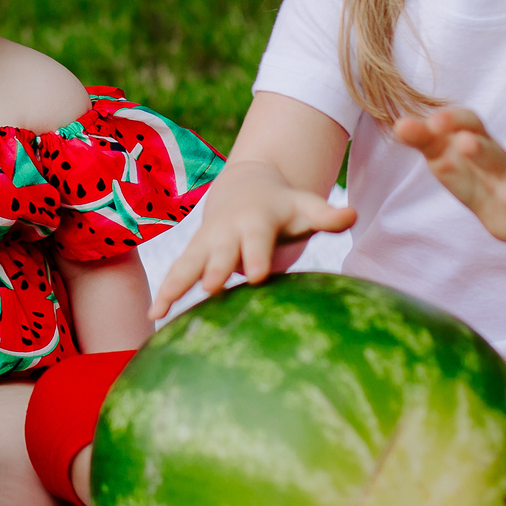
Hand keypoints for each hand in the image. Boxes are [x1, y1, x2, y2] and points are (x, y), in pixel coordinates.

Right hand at [151, 162, 355, 316]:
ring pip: (187, 265)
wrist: (245, 188)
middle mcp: (226, 231)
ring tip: (160, 311)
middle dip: (215, 268)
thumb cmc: (283, 206)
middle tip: (211, 288)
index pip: (257, 239)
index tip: (257, 275)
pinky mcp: (193, 256)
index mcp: (255, 221)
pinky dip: (163, 293)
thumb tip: (352, 214)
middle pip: (219, 251)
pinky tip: (153, 317)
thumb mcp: (305, 206)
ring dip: (174, 285)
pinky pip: (176, 274)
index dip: (257, 255)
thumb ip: (327, 214)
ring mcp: (205, 243)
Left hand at [391, 106, 505, 244]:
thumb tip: (399, 125)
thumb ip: (423, 138)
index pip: (469, 122)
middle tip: (466, 143)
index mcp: (476, 141)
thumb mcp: (443, 152)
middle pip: (492, 154)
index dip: (453, 121)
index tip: (433, 122)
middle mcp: (498, 162)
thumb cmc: (467, 168)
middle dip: (481, 149)